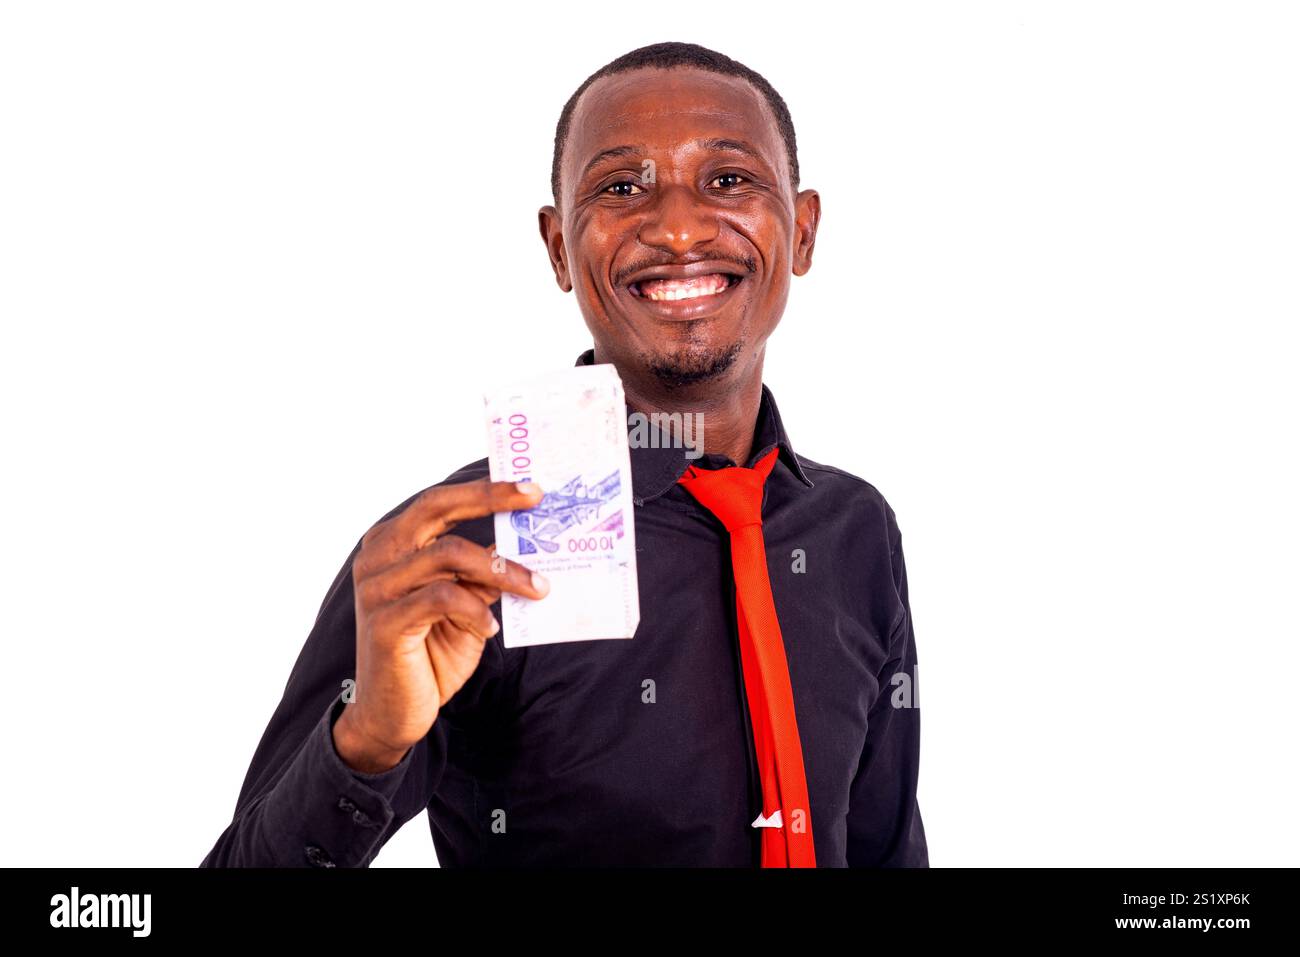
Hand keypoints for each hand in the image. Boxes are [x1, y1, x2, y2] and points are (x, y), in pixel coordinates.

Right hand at [333, 478, 547, 771]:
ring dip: (503, 570)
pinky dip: (475, 609)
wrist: (393, 714)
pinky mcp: (384, 621)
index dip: (485, 490)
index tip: (531, 488)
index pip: (440, 502)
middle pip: (435, 507)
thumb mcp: (465, 606)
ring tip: (537, 588)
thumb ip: (482, 575)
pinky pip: (441, 597)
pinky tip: (491, 628)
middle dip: (489, 498)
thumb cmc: (429, 653)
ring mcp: (377, 588)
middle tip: (535, 499)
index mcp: (394, 544)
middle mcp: (378, 556)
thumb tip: (525, 544)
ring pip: (448, 554)